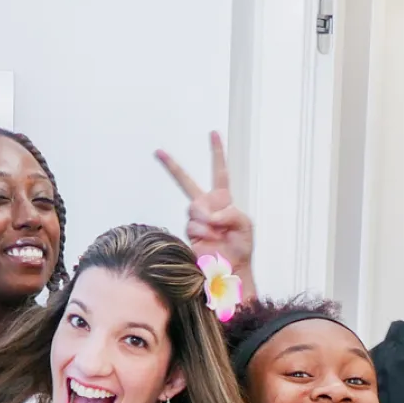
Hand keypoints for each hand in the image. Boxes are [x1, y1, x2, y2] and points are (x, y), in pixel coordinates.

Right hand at [157, 132, 253, 291]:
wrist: (231, 268)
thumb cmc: (241, 246)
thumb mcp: (245, 224)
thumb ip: (229, 213)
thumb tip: (209, 214)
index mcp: (222, 200)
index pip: (219, 172)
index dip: (216, 153)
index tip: (213, 134)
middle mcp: (206, 207)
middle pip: (186, 182)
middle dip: (172, 166)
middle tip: (158, 151)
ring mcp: (197, 219)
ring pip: (194, 208)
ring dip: (208, 220)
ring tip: (218, 233)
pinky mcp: (190, 233)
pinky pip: (194, 225)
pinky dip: (204, 232)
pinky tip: (211, 241)